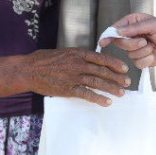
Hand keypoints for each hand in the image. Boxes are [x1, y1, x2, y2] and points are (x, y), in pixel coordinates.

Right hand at [0, 49, 129, 105]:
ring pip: (98, 83)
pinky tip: (107, 102)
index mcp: (78, 54)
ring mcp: (74, 77)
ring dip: (111, 88)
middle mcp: (79, 64)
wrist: (29, 70)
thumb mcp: (63, 52)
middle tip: (127, 82)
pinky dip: (98, 98)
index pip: (101, 58)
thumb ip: (77, 56)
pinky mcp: (68, 89)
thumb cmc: (44, 60)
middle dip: (117, 77)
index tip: (124, 68)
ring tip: (121, 93)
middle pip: (103, 71)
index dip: (114, 64)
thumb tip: (89, 59)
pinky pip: (87, 94)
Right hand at [102, 13, 155, 67]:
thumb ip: (135, 28)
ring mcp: (135, 48)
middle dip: (133, 44)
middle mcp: (131, 36)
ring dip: (143, 52)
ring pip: (129, 55)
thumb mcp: (153, 25)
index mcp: (132, 23)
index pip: (115, 29)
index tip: (103, 42)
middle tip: (145, 41)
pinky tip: (153, 54)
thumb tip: (118, 32)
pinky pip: (137, 63)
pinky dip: (147, 60)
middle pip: (120, 44)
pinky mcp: (140, 59)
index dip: (108, 35)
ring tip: (152, 46)